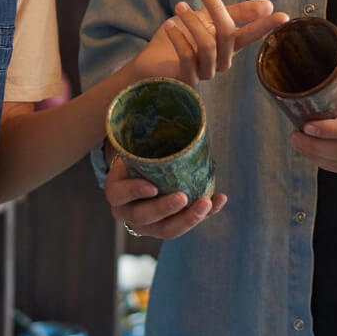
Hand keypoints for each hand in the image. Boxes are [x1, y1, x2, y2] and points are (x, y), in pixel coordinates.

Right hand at [104, 151, 226, 238]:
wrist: (143, 177)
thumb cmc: (138, 159)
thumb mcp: (132, 151)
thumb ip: (139, 141)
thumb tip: (147, 105)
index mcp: (116, 193)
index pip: (119, 195)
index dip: (134, 192)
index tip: (153, 187)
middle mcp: (129, 214)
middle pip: (143, 217)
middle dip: (165, 208)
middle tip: (183, 197)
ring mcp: (150, 226)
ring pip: (167, 230)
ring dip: (188, 219)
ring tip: (206, 203)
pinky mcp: (170, 227)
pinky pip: (188, 225)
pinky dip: (207, 215)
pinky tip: (220, 199)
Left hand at [130, 0, 286, 83]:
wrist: (152, 64)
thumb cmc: (181, 39)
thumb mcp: (207, 20)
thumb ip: (235, 13)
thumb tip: (268, 4)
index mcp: (228, 47)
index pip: (251, 36)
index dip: (265, 26)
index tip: (283, 16)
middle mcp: (221, 62)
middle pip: (227, 35)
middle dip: (217, 9)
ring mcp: (205, 73)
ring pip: (207, 46)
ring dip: (192, 22)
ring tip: (180, 6)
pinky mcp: (186, 80)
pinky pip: (187, 57)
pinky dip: (179, 39)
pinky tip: (170, 25)